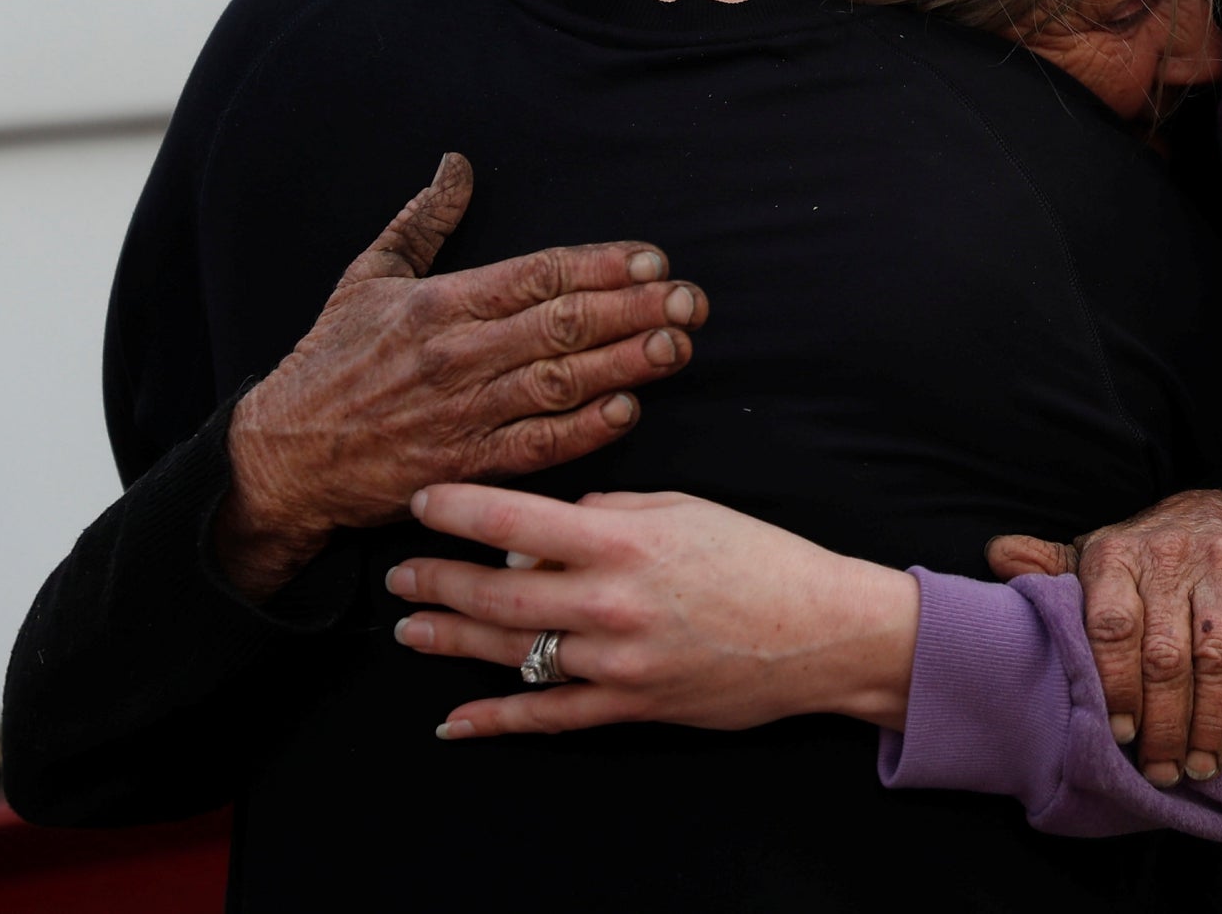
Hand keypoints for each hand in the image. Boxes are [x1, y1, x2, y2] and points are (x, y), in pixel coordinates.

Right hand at [214, 153, 707, 598]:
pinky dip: (584, 430)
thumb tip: (457, 166)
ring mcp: (463, 412)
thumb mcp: (367, 277)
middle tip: (690, 300)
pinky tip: (627, 410)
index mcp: (440, 303)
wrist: (280, 457)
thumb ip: (421, 221)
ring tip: (677, 346)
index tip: (652, 259)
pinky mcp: (464, 465)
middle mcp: (458, 354)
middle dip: (634, 309)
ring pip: (561, 382)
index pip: (537, 275)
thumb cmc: (328, 362)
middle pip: (563, 324)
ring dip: (625, 364)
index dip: (600, 265)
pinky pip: (536, 446)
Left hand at [387, 485, 918, 737]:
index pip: (516, 518)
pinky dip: (496, 719)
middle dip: (438, 580)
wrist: (821, 632)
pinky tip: (455, 720)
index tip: (424, 501)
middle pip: (497, 591)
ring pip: (512, 651)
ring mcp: (617, 662)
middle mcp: (611, 602)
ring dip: (452, 639)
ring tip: (410, 627)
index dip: (459, 509)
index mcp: (624, 542)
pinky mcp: (631, 706)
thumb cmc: (761, 560)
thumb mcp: (687, 508)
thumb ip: (612, 512)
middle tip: (400, 573)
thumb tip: (549, 526)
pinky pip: (549, 716)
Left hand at [987, 490, 1221, 786]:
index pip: (1112, 627)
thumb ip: (1048, 565)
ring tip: (1204, 764)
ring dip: (1214, 718)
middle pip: (1168, 655)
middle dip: (1165, 725)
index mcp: (1115, 557)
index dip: (1115, 686)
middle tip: (1163, 772)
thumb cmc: (1144, 553)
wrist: (1217, 505)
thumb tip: (997, 555)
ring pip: (1221, 652)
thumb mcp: (1092, 555)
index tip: (1119, 735)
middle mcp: (1169, 557)